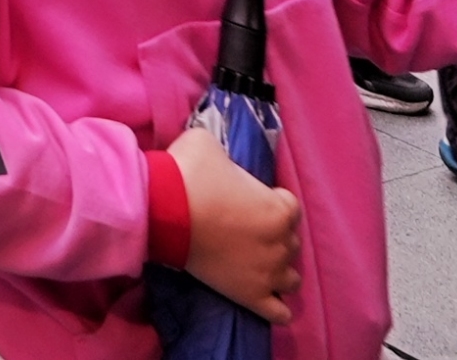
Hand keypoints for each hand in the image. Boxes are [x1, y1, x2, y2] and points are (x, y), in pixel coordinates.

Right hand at [171, 114, 304, 316]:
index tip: (252, 200)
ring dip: (279, 270)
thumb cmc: (190, 175)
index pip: (292, 208)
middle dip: (274, 236)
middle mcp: (281, 244)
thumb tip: (220, 159)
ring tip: (256, 263)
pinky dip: (277, 308)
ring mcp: (269, 274)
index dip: (273, 202)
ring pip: (291, 279)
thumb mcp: (208, 143)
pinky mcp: (251, 297)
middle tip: (247, 229)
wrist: (164, 213)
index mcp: (279, 209)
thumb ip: (226, 154)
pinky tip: (267, 298)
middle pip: (291, 243)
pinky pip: (279, 312)